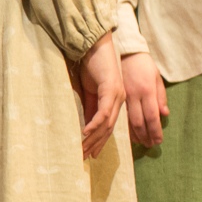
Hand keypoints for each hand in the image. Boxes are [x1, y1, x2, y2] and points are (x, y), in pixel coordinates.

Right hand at [77, 33, 124, 159]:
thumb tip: (86, 126)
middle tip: (84, 157)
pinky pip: (103, 111)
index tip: (90, 153)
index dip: (100, 141)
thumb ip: (90, 107)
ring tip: (82, 150)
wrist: (93, 45)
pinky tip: (85, 134)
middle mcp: (119, 99)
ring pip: (107, 123)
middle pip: (109, 128)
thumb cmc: (91, 65)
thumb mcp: (89, 91)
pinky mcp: (111, 89)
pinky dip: (94, 124)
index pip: (109, 126)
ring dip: (93, 138)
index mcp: (116, 101)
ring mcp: (117, 94)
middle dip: (96, 144)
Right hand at [121, 52, 168, 148]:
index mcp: (148, 91)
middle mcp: (135, 95)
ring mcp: (124, 96)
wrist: (125, 52)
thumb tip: (165, 114)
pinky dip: (126, 126)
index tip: (158, 141)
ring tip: (142, 143)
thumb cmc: (144, 65)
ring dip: (136, 134)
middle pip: (140, 121)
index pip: (153, 116)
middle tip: (151, 145)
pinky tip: (129, 133)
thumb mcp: (156, 78)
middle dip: (146, 136)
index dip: (155, 130)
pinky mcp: (115, 96)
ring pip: (129, 120)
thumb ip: (161, 96)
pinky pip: (120, 115)